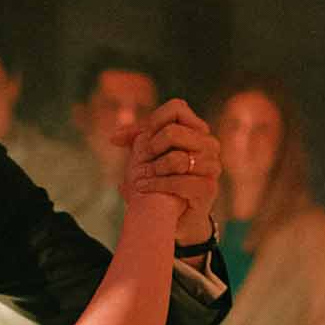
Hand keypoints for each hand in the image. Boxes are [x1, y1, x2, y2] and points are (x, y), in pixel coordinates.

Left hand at [128, 99, 220, 242]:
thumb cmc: (163, 182)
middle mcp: (208, 144)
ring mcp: (211, 166)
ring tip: (141, 178)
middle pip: (173, 131)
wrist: (178, 217)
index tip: (141, 138)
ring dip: (153, 170)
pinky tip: (143, 188)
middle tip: (141, 160)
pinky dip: (156, 185)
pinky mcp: (208, 188)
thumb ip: (135, 142)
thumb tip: (113, 138)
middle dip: (151, 147)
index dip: (153, 121)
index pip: (177, 107)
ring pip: (176, 159)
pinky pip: (179, 182)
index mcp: (197, 130)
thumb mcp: (148, 158)